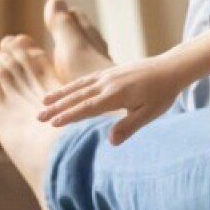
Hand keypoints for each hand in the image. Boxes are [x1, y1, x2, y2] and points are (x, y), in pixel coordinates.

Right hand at [38, 54, 186, 144]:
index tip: (53, 123)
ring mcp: (107, 76)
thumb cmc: (162, 94)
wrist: (170, 68)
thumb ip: (129, 126)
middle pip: (77, 97)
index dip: (70, 116)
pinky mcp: (109, 72)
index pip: (88, 107)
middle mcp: (108, 84)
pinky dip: (72, 85)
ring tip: (43, 102)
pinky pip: (86, 79)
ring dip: (59, 95)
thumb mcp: (150, 113)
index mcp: (117, 96)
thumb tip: (110, 141)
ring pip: (78, 86)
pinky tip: (63, 91)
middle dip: (57, 107)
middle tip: (38, 117)